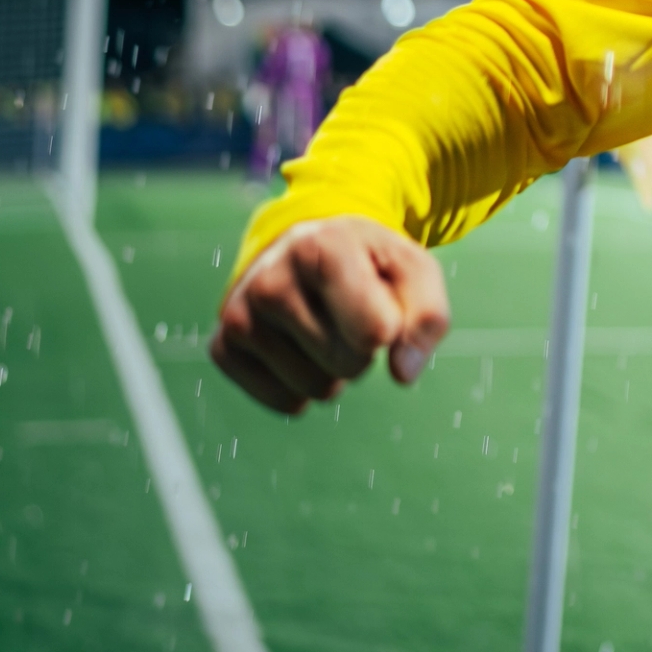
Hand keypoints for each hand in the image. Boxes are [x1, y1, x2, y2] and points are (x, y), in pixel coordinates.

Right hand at [210, 214, 450, 414]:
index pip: (376, 332)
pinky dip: (302, 386)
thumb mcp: (412, 270)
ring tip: (322, 324)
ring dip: (333, 369)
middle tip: (348, 311)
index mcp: (322, 247)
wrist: (302, 248)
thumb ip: (428, 318)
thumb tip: (403, 374)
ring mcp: (239, 315)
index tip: (380, 297)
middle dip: (362, 348)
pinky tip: (296, 346)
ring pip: (317, 389)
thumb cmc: (367, 263)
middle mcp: (271, 280)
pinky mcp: (223, 348)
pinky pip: (286, 403)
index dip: (392, 327)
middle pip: (349, 363)